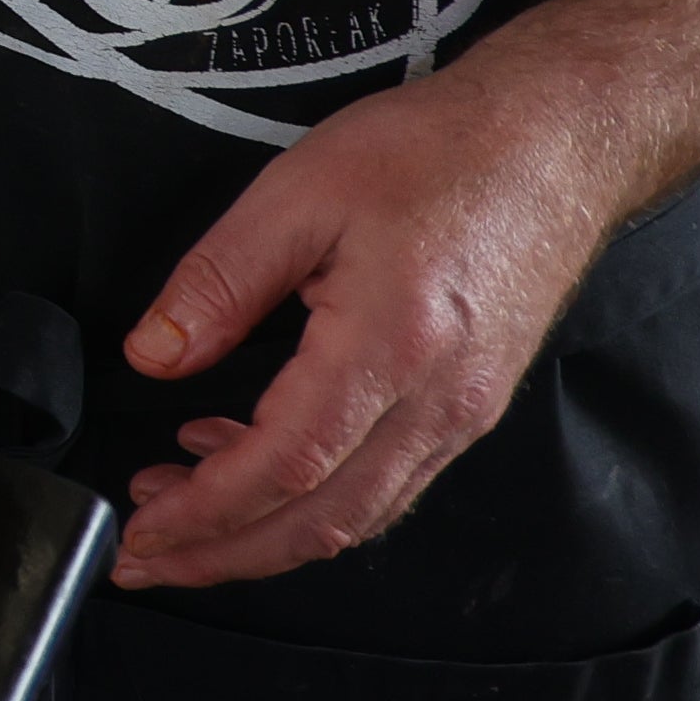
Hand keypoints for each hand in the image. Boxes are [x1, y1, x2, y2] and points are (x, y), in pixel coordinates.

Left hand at [105, 56, 631, 589]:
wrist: (558, 143)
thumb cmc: (442, 150)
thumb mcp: (298, 192)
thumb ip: (219, 281)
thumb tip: (155, 354)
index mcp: (390, 347)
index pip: (282, 468)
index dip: (204, 514)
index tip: (141, 533)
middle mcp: (438, 403)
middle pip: (320, 522)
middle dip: (223, 554)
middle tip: (145, 557)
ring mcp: (462, 414)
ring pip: (355, 514)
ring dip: (263, 532)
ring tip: (180, 509)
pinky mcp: (468, 406)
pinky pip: (384, 481)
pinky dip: (312, 494)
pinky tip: (252, 456)